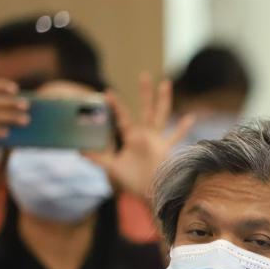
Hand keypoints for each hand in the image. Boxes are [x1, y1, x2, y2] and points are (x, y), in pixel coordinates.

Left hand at [85, 72, 193, 202]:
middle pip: (146, 109)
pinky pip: (175, 136)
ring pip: (162, 116)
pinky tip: (191, 117)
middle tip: (145, 75)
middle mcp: (145, 135)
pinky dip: (183, 128)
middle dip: (145, 93)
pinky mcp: (167, 148)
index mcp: (131, 137)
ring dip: (164, 100)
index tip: (108, 92)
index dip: (116, 105)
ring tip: (166, 84)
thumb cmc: (132, 182)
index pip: (122, 118)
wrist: (149, 194)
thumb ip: (98, 158)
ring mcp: (158, 140)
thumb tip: (78, 150)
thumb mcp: (112, 168)